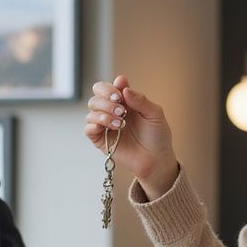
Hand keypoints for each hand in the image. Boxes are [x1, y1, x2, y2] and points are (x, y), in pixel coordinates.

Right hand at [84, 74, 178, 198]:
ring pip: (92, 110)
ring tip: (121, 123)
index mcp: (124, 102)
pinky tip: (110, 128)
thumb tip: (124, 88)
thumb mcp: (154, 113)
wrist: (156, 159)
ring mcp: (105, 125)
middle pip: (96, 96)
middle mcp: (112, 111)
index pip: (107, 87)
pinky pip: (88, 128)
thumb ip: (140, 99)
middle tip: (122, 111)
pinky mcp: (101, 140)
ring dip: (104, 113)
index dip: (110, 88)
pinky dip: (95, 124)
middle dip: (106, 100)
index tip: (120, 94)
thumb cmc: (157, 136)